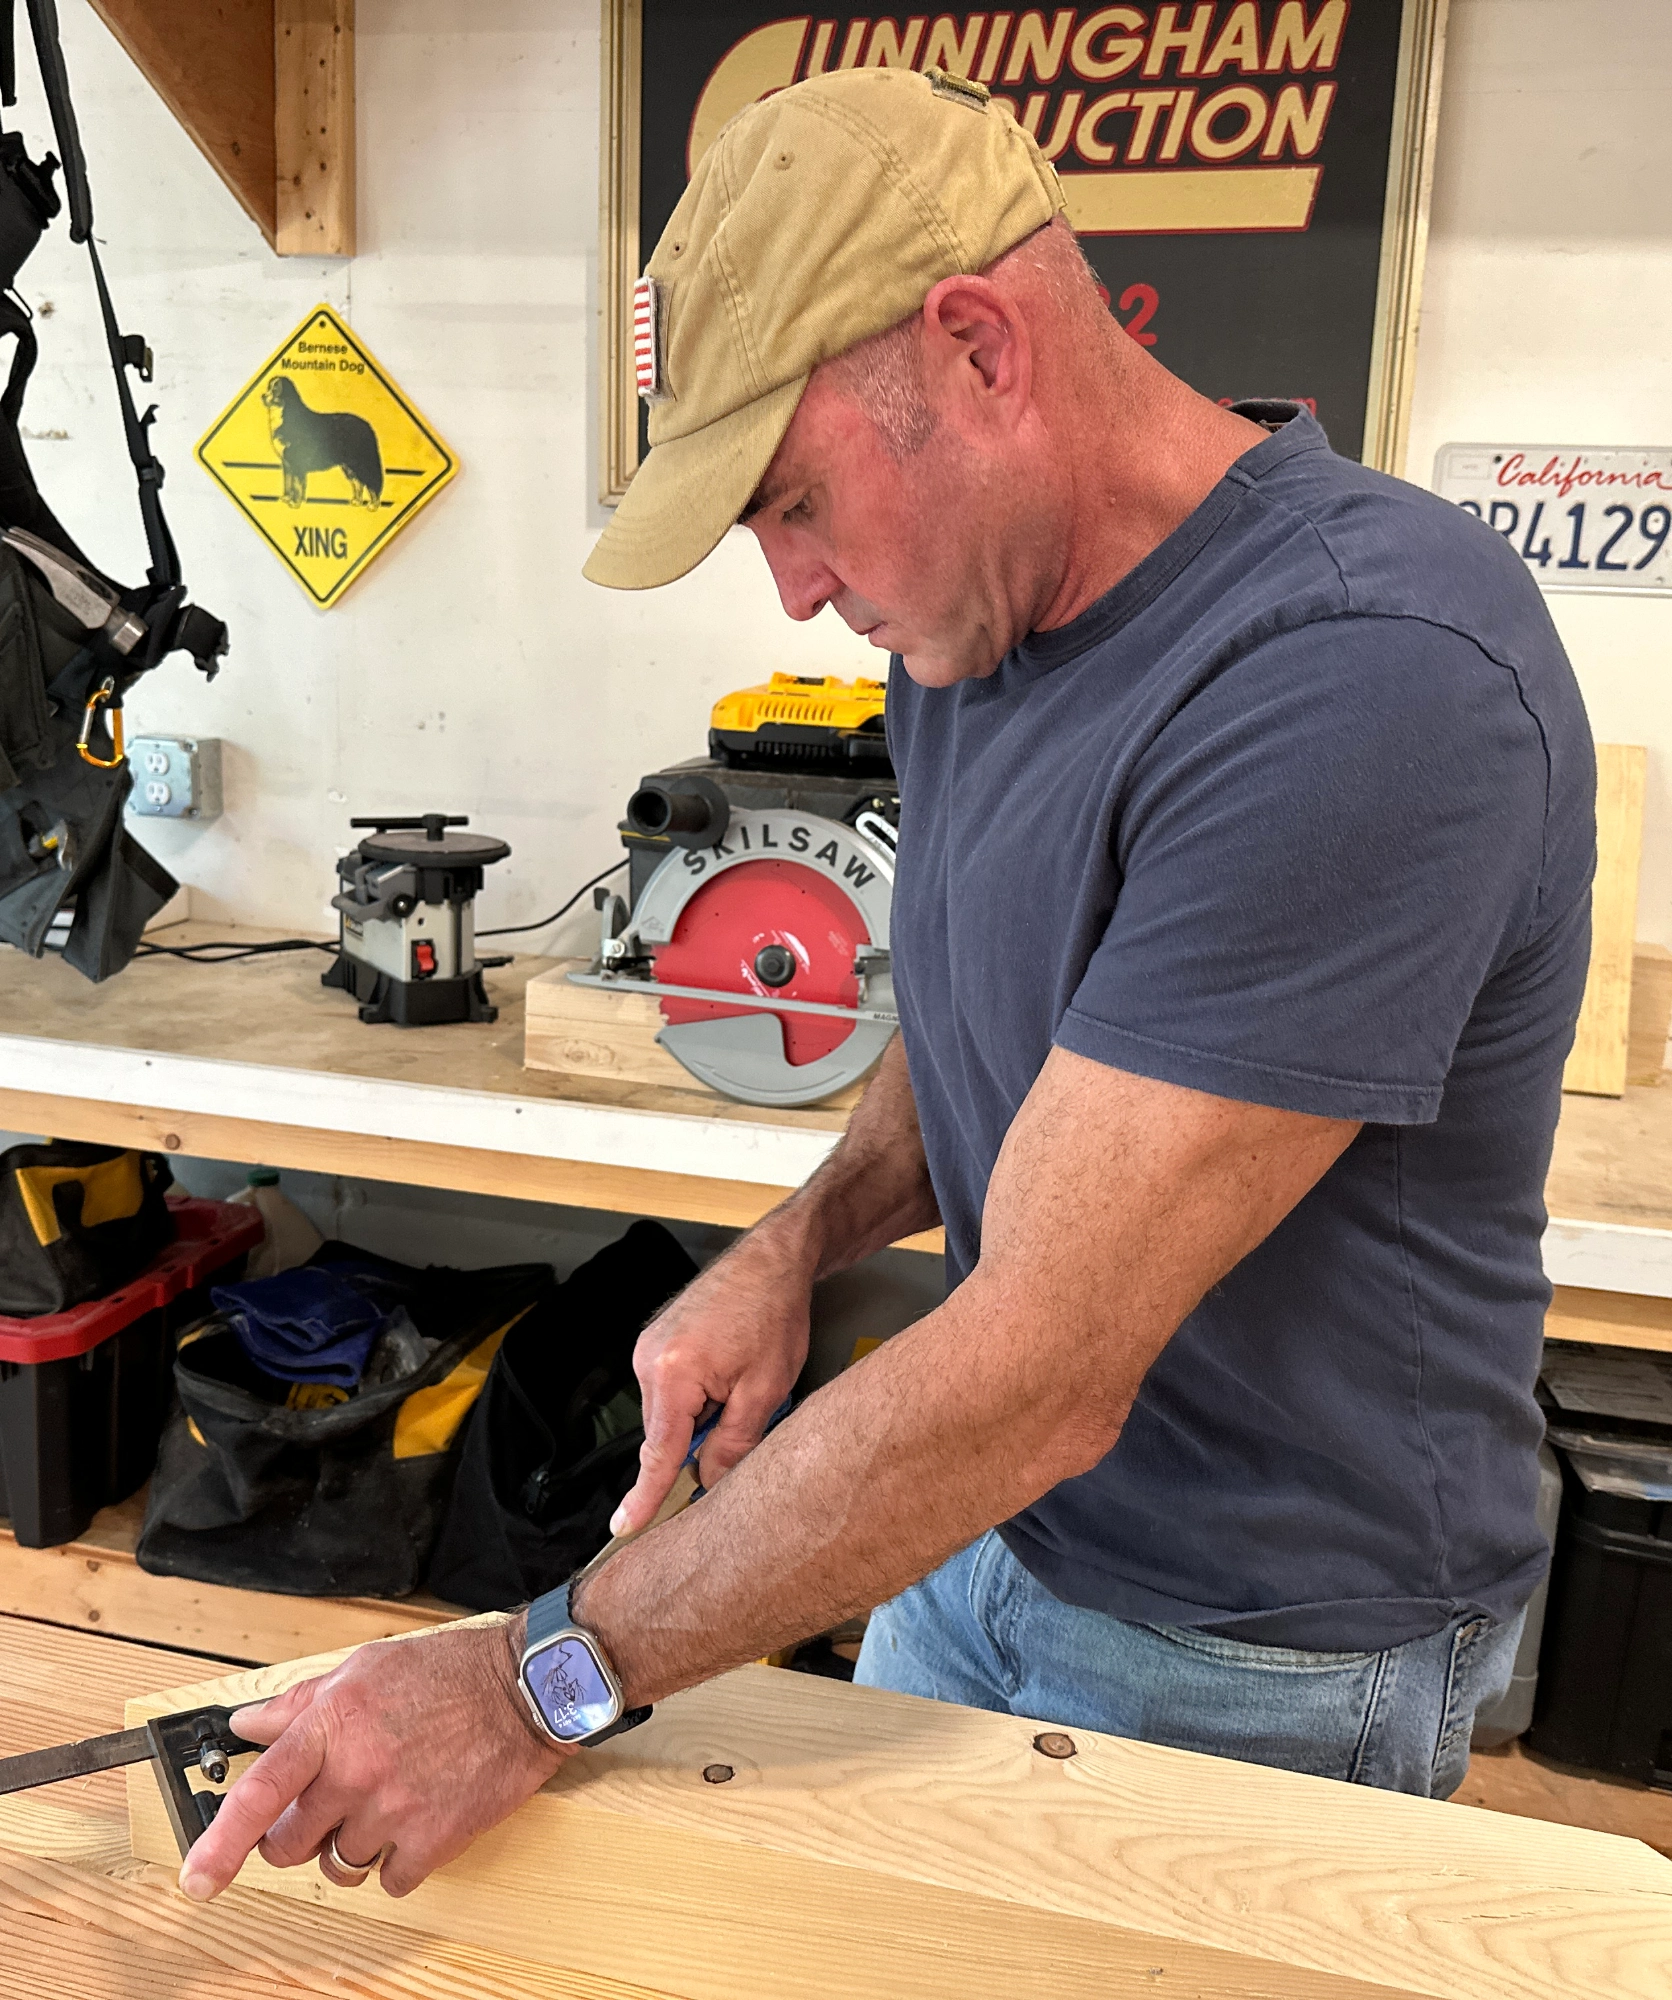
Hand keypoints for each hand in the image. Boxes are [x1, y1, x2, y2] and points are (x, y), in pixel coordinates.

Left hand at [177, 1616, 565, 1900]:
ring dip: (349, 1848)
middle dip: (295, 1837)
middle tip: (323, 1811)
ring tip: (382, 1807)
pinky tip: (417, 1822)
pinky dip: (397, 1863)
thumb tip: (247, 1725)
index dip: (218, 1842)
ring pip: (338, 1866)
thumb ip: (300, 1701)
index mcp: (333, 1725)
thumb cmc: (449, 1672)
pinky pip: (389, 1881)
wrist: (525, 1688)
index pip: (260, 1792)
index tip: (197, 1878)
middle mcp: (358, 1771)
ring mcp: (395, 1810)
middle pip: (289, 1845)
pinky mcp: (434, 1840)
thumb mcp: (366, 1667)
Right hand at [610, 1222, 813, 1536]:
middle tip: (743, 1416)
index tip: (624, 1530)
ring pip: (669, 1413)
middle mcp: (648, 1359)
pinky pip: (670, 1389)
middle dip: (699, 1441)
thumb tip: (708, 1482)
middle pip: (665, 1433)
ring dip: (701, 1415)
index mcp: (673, 1373)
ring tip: (740, 1380)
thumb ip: (733, 1443)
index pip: (657, 1453)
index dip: (644, 1497)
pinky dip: (695, 1395)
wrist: (771, 1259)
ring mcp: (648, 1347)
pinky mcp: (656, 1340)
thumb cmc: (773, 1314)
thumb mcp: (765, 1389)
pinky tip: (727, 1372)